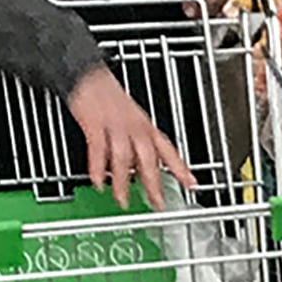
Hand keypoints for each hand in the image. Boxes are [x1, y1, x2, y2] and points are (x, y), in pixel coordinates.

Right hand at [68, 67, 196, 209]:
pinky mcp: (95, 125)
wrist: (89, 77)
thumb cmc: (110, 98)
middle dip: (154, 184)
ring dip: (123, 182)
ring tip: (123, 201)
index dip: (181, 169)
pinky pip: (99, 150)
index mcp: (146, 127)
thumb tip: (141, 170)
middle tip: (157, 204)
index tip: (193, 185)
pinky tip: (99, 182)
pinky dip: (98, 168)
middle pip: (149, 159)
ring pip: (124, 158)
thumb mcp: (133, 120)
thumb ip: (138, 145)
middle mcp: (135, 127)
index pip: (169, 151)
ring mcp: (116, 126)